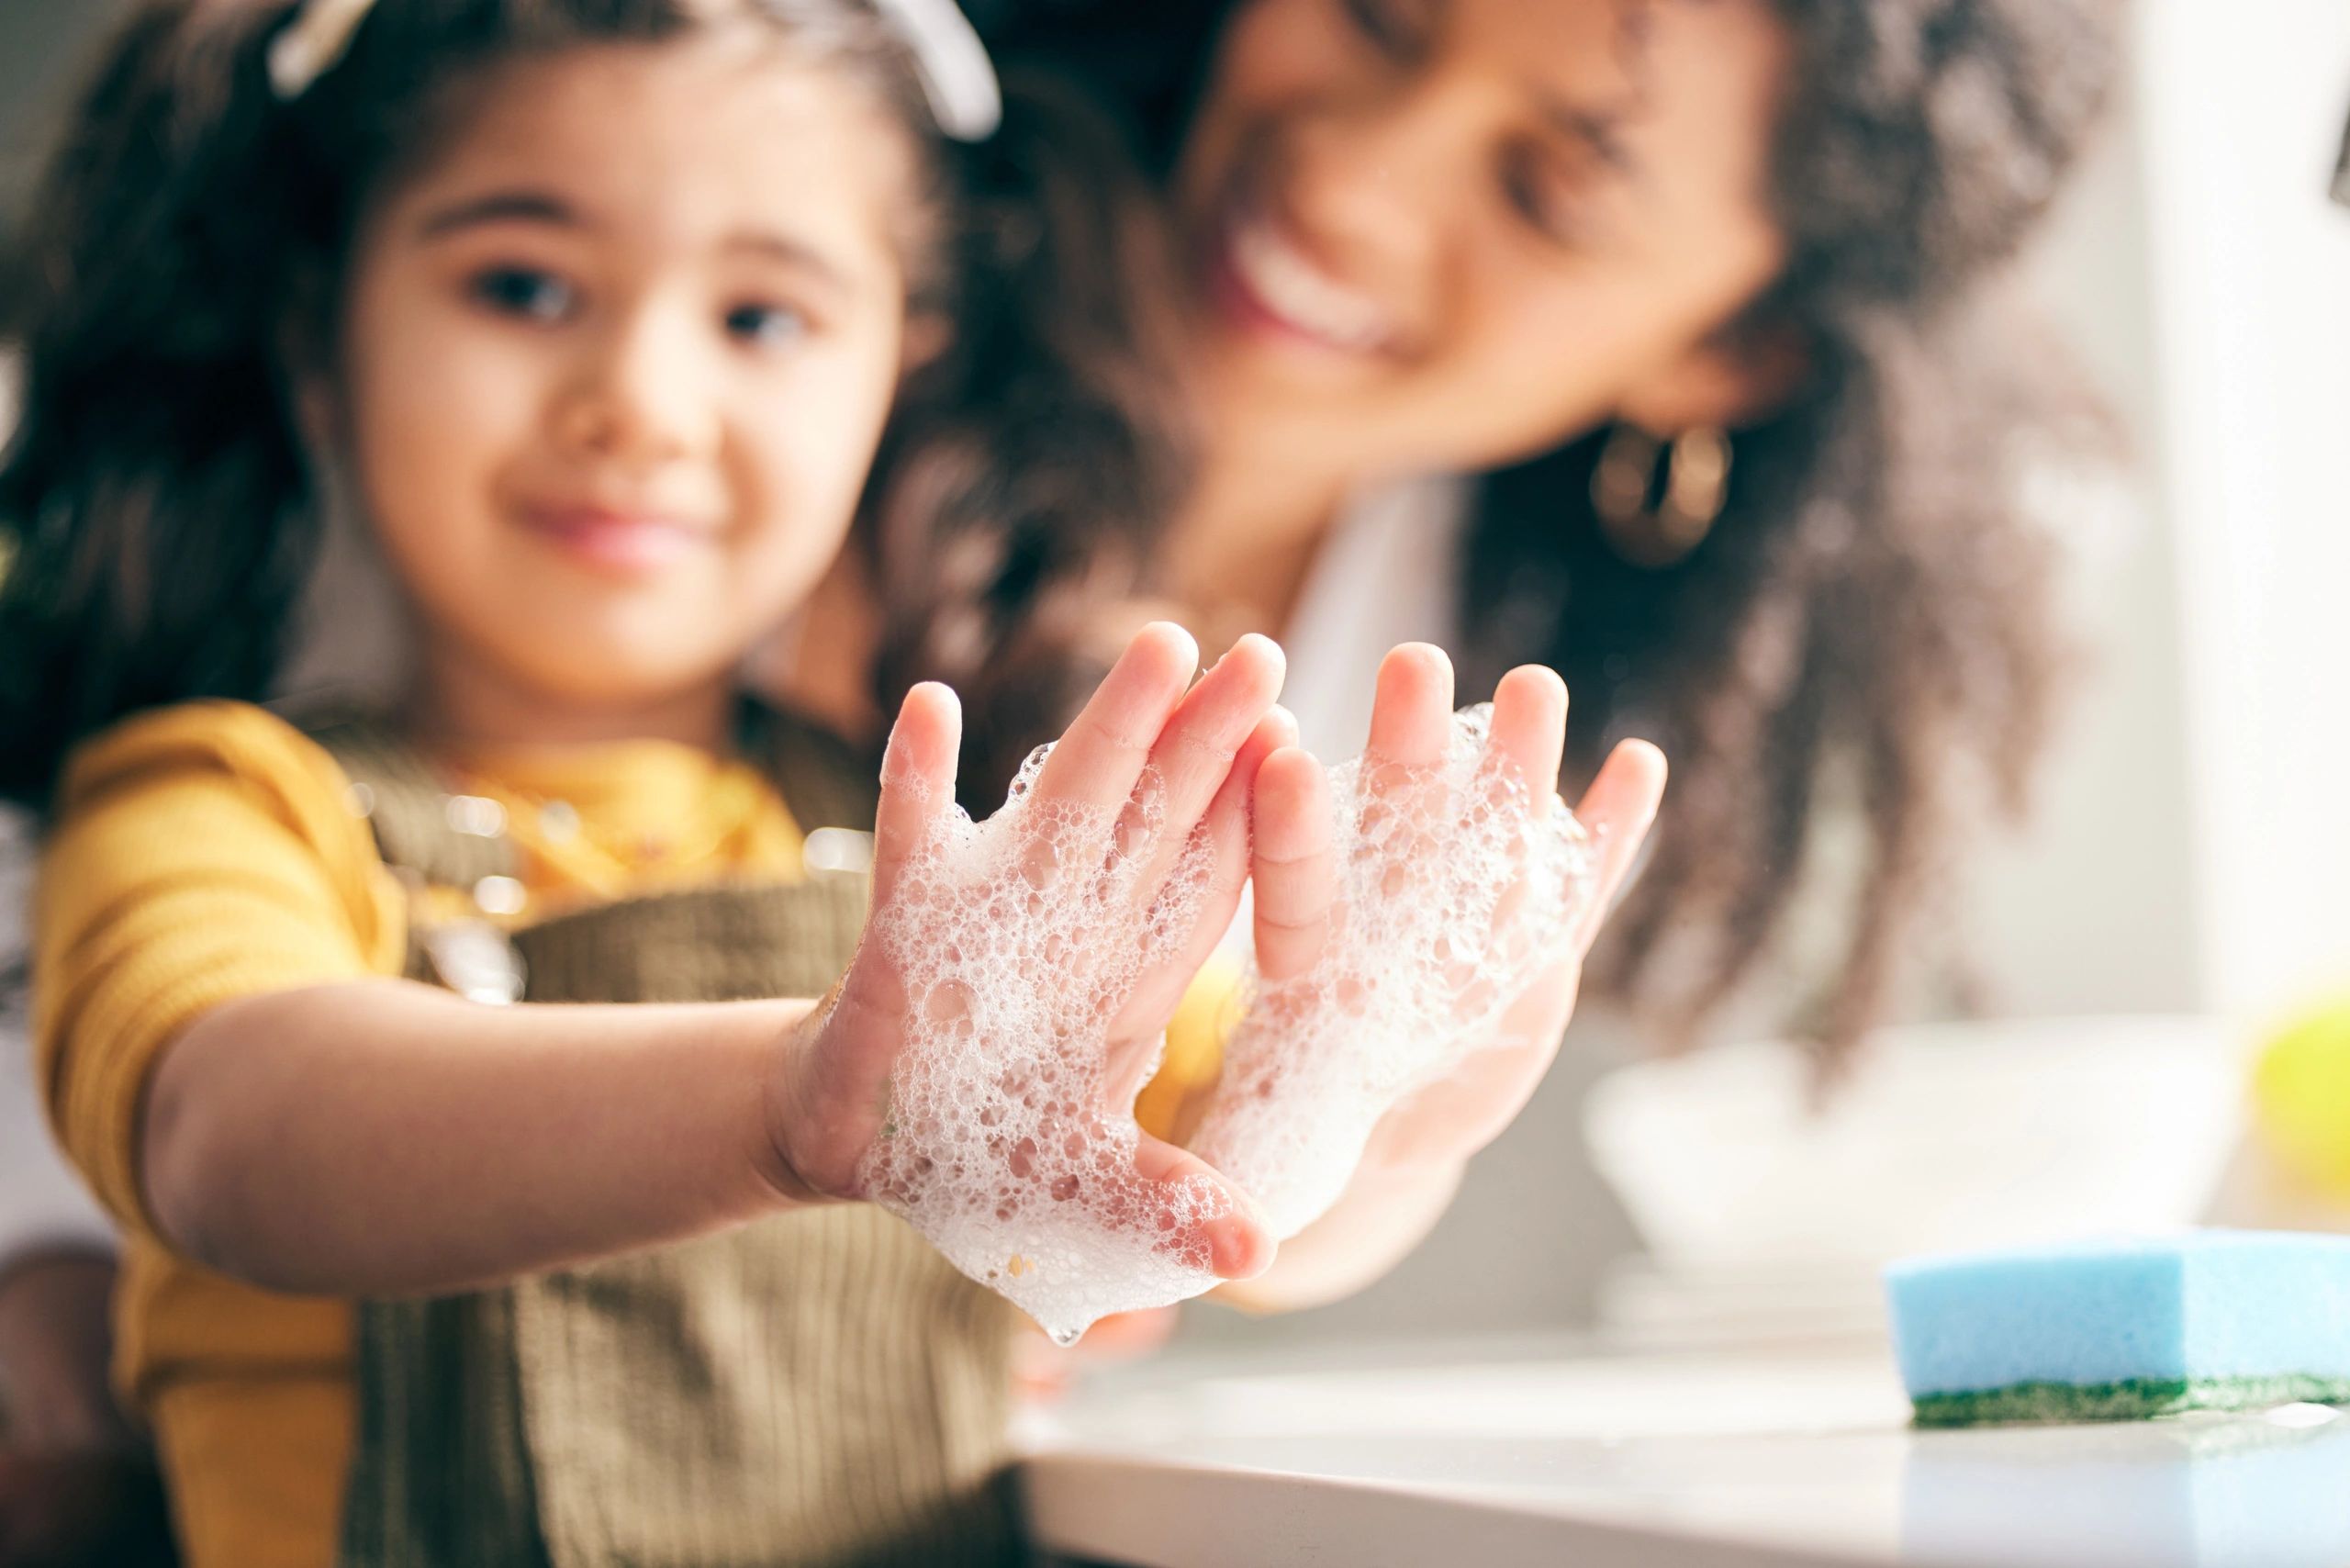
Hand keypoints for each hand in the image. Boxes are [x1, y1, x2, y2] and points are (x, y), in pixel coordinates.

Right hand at [764, 625, 1290, 1328]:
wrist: (866, 1138)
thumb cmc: (983, 1147)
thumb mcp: (1085, 1184)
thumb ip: (1165, 1201)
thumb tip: (1262, 1253)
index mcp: (1133, 976)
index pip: (1211, 881)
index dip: (1258, 816)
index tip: (1310, 747)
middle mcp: (1077, 923)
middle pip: (1154, 813)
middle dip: (1208, 737)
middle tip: (1265, 652)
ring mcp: (992, 906)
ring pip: (1060, 800)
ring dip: (1107, 727)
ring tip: (1160, 647)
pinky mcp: (904, 919)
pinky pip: (910, 837)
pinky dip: (915, 778)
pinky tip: (929, 706)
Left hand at [1190, 644, 1665, 1237]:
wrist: (1375, 1119)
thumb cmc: (1294, 1120)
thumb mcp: (1253, 1153)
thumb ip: (1235, 1174)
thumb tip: (1214, 1243)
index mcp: (1308, 971)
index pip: (1291, 891)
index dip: (1287, 833)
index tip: (1273, 756)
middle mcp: (1387, 927)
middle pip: (1395, 829)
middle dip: (1406, 749)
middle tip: (1410, 663)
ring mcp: (1466, 933)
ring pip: (1490, 838)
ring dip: (1513, 768)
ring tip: (1534, 689)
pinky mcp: (1538, 953)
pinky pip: (1575, 887)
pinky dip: (1608, 834)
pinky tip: (1641, 764)